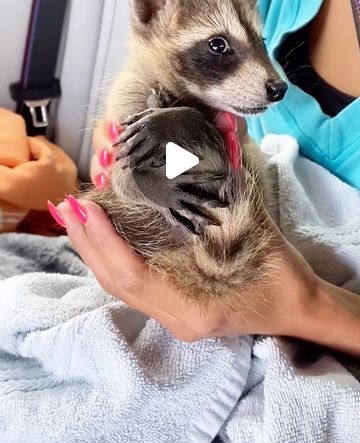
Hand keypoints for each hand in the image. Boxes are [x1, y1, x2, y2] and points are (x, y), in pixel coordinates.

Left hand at [51, 121, 359, 353]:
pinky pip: (130, 281)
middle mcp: (175, 315)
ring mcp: (171, 314)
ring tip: (72, 213)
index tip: (86, 206)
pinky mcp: (172, 305)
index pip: (131, 273)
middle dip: (88, 240)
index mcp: (192, 306)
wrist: (298, 307)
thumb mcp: (256, 227)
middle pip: (114, 280)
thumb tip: (220, 127)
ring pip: (118, 283)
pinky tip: (98, 232)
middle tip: (67, 203)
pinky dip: (110, 254)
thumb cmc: (280, 274)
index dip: (105, 239)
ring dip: (92, 247)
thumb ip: (232, 180)